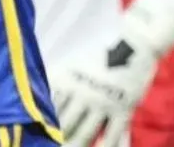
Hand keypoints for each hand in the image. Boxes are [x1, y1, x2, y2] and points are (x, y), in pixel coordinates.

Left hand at [51, 0, 173, 146]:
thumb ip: (60, 81)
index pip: (50, 111)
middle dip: (58, 141)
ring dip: (75, 146)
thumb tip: (40, 96)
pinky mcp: (123, 108)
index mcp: (69, 80)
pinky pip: (111, 137)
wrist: (137, 38)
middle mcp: (84, 92)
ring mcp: (103, 102)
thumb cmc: (104, 48)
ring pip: (84, 135)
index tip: (36, 138)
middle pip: (64, 126)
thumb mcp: (77, 61)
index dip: (42, 128)